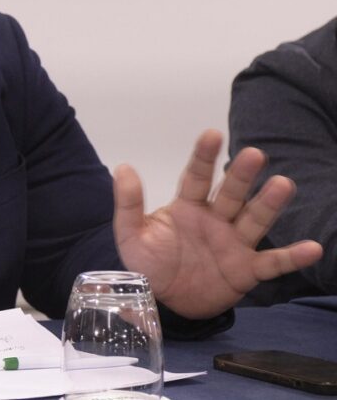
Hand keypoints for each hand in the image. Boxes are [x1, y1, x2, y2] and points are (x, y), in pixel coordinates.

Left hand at [113, 129, 322, 318]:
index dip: (204, 157)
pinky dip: (292, 257)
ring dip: (269, 204)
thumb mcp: (131, 235)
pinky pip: (273, 263)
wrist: (165, 302)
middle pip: (231, 194)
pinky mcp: (247, 270)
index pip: (197, 178)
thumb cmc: (150, 263)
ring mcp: (234, 244)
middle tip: (254, 153)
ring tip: (284, 184)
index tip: (212, 134)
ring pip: (255, 219)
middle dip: (242, 175)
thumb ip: (129, 204)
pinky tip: (312, 248)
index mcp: (187, 207)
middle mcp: (215, 220)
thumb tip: (123, 167)